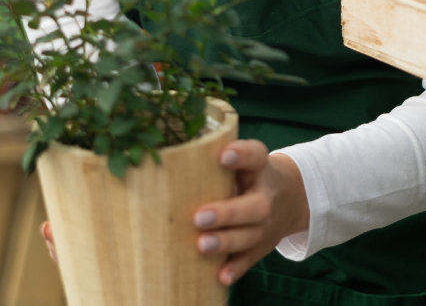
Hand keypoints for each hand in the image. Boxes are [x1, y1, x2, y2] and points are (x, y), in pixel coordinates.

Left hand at [38, 140, 310, 286]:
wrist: (287, 199)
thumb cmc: (240, 176)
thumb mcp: (235, 160)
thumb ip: (202, 156)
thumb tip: (138, 150)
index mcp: (258, 167)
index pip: (255, 153)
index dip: (240, 154)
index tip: (221, 155)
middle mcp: (264, 195)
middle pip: (254, 206)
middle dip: (227, 211)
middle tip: (197, 216)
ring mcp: (265, 224)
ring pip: (250, 236)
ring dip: (226, 242)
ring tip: (200, 245)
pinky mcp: (261, 246)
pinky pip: (250, 260)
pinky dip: (235, 268)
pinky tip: (219, 276)